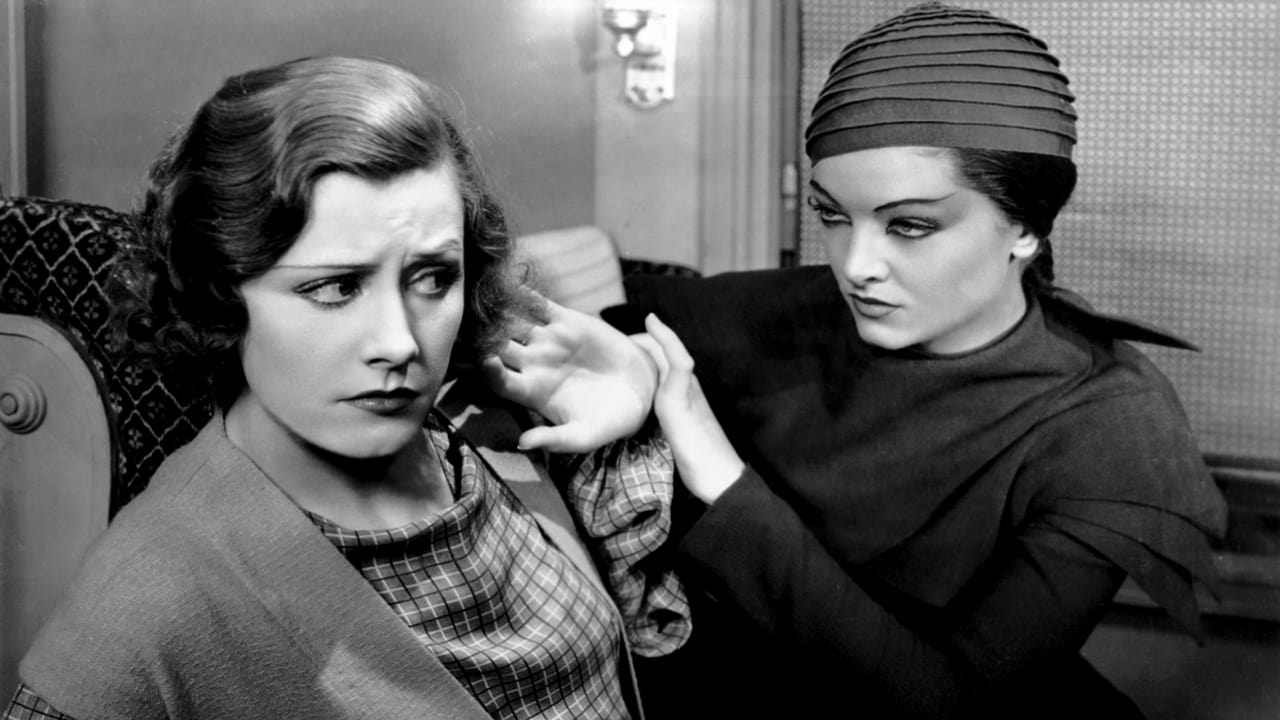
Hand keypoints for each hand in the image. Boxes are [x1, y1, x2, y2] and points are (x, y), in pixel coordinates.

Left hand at [483, 297, 657, 452]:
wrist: (642, 391)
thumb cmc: (610, 421)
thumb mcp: (584, 436)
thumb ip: (554, 440)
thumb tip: (523, 443)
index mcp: (531, 392)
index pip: (498, 379)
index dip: (490, 370)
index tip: (489, 360)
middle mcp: (533, 364)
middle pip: (498, 346)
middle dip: (487, 336)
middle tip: (480, 322)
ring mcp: (548, 341)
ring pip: (513, 322)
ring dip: (501, 312)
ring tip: (491, 299)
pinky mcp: (567, 321)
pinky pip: (538, 304)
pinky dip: (525, 295)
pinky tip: (513, 283)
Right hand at [633, 313, 743, 503]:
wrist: (714, 478)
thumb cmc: (696, 443)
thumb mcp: (679, 404)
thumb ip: (677, 370)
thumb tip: (663, 340)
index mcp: (685, 380)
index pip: (669, 347)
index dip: (657, 332)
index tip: (640, 322)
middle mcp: (685, 387)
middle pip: (664, 357)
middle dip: (644, 344)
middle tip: (615, 345)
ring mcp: (682, 404)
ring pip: (661, 373)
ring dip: (643, 362)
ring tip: (618, 363)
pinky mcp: (677, 420)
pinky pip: (659, 391)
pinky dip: (645, 383)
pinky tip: (634, 393)